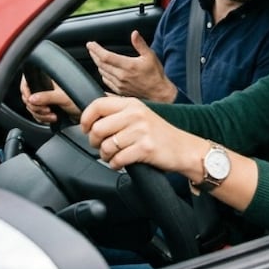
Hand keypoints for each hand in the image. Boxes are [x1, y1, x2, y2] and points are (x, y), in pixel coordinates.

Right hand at [20, 74, 79, 124]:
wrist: (87, 115)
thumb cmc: (81, 100)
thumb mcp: (62, 97)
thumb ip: (46, 97)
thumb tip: (31, 98)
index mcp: (47, 79)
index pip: (27, 81)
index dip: (26, 91)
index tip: (30, 100)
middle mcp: (45, 87)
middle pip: (28, 97)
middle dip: (35, 107)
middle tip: (46, 110)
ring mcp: (45, 98)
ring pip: (31, 107)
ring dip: (40, 114)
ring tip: (52, 115)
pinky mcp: (47, 108)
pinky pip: (36, 114)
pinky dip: (42, 118)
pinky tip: (52, 118)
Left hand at [80, 96, 203, 175]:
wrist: (184, 149)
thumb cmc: (160, 135)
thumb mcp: (140, 115)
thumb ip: (118, 114)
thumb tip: (91, 118)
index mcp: (132, 104)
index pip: (98, 105)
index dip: (86, 118)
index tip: (85, 128)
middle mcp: (136, 114)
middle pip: (98, 128)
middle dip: (94, 142)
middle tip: (100, 146)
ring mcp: (141, 131)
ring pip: (106, 146)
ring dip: (105, 155)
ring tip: (113, 156)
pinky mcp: (145, 148)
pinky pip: (118, 159)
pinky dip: (115, 164)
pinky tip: (121, 163)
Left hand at [87, 30, 178, 102]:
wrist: (159, 94)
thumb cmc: (156, 75)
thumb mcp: (150, 56)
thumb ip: (140, 44)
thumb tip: (134, 33)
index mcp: (128, 66)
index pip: (106, 56)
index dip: (96, 50)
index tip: (90, 44)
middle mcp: (122, 76)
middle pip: (101, 64)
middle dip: (94, 55)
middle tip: (91, 48)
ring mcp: (119, 85)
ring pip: (102, 73)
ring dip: (98, 64)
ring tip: (96, 57)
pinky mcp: (120, 91)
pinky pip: (106, 81)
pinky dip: (103, 74)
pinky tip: (104, 70)